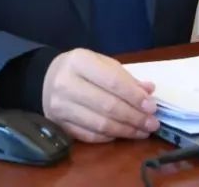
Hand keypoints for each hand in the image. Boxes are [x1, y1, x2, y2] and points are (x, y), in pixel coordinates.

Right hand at [41, 48, 158, 142]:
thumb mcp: (101, 63)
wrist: (46, 79)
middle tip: (153, 123)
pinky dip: (110, 136)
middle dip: (134, 117)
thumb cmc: (81, 69)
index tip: (152, 106)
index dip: (135, 96)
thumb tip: (149, 91)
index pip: (113, 81)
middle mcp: (66, 84)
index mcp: (79, 61)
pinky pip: (90, 136)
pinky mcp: (59, 125)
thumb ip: (124, 77)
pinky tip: (122, 134)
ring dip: (126, 130)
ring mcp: (60, 107)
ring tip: (143, 131)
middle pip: (107, 106)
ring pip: (100, 124)